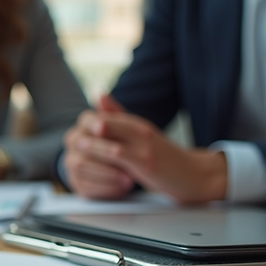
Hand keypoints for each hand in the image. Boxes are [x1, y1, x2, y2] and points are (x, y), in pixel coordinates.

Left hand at [66, 95, 226, 203]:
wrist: (194, 174)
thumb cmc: (164, 157)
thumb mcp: (141, 134)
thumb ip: (118, 115)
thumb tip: (96, 92)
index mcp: (136, 123)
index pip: (104, 114)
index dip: (86, 122)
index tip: (77, 132)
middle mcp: (139, 130)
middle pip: (103, 123)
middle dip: (85, 131)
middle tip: (71, 141)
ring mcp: (143, 146)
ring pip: (110, 141)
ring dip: (91, 146)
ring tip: (77, 149)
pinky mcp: (146, 163)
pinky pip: (121, 158)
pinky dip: (107, 159)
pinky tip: (96, 165)